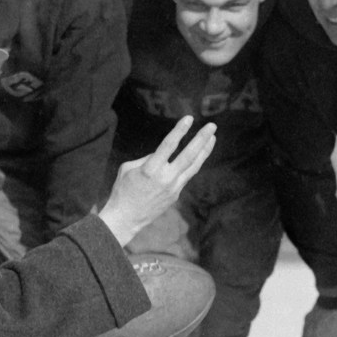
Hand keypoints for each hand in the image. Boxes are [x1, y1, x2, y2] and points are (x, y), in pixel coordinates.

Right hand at [97, 117, 217, 242]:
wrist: (126, 218)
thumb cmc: (123, 190)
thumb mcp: (128, 168)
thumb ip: (148, 158)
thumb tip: (163, 154)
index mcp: (150, 169)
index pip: (169, 145)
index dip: (180, 130)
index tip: (189, 118)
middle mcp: (165, 178)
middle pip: (189, 155)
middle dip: (202, 139)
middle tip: (212, 126)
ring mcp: (173, 188)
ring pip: (193, 166)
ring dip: (204, 151)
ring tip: (213, 138)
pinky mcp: (176, 194)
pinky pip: (187, 175)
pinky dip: (194, 163)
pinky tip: (199, 155)